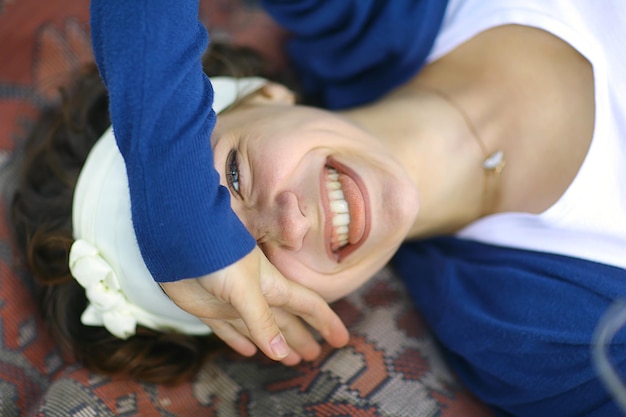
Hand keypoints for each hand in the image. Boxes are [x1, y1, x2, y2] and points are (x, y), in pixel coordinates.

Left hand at [160, 246, 348, 363]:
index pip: (308, 305)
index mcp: (274, 286)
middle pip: (286, 321)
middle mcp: (258, 295)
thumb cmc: (219, 257)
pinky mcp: (210, 309)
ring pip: (261, 328)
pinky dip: (240, 341)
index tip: (341, 339)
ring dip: (276, 343)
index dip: (326, 322)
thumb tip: (279, 353)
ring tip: (289, 360)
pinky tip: (248, 351)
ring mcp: (234, 303)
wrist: (180, 243)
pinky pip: (229, 330)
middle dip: (301, 338)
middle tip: (314, 356)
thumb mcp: (247, 289)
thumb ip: (262, 320)